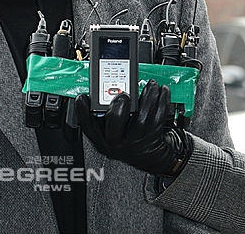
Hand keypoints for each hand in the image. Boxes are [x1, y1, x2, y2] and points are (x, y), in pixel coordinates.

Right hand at [75, 80, 191, 176]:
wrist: (154, 160)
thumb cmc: (130, 140)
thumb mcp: (112, 131)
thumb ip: (105, 113)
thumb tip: (106, 87)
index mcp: (102, 139)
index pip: (88, 125)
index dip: (82, 112)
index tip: (81, 97)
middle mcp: (116, 142)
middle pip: (114, 122)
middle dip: (119, 105)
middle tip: (123, 94)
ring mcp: (134, 142)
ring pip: (141, 118)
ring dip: (148, 98)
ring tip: (151, 85)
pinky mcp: (152, 139)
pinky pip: (158, 119)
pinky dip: (162, 103)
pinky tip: (162, 92)